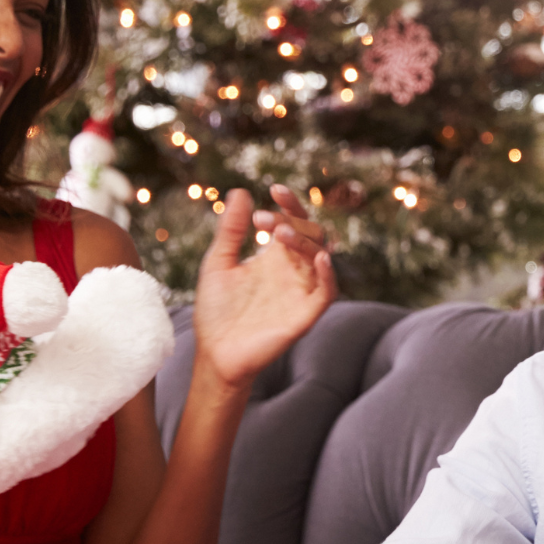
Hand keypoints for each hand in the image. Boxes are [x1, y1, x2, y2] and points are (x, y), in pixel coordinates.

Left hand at [193, 188, 335, 389]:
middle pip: (311, 235)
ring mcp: (301, 292)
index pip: (294, 222)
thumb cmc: (217, 311)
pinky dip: (327, 276)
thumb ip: (230, 230)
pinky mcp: (305, 315)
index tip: (272, 190)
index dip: (289, 205)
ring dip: (305, 241)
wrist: (215, 353)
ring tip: (280, 234)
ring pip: (319, 258)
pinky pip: (326, 293)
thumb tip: (241, 192)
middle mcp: (293, 271)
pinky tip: (319, 260)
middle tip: (263, 220)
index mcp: (275, 257)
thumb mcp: (219, 263)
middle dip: (294, 220)